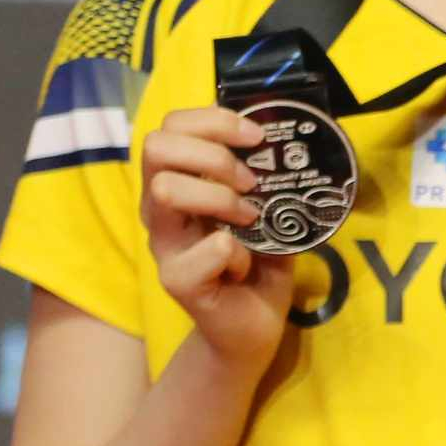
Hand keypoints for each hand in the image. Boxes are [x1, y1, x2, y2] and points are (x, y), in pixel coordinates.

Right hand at [141, 107, 294, 365]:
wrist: (253, 325)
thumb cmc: (258, 259)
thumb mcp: (265, 207)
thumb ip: (265, 174)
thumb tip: (289, 136)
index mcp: (177, 181)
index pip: (170, 127)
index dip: (213, 120)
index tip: (256, 137)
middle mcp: (159, 208)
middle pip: (156, 148)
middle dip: (213, 155)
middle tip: (250, 182)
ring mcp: (163, 244)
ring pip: (167, 190)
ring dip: (221, 198)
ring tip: (249, 219)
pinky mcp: (176, 281)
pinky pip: (212, 247)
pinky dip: (240, 252)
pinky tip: (245, 265)